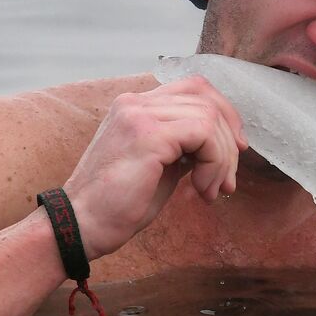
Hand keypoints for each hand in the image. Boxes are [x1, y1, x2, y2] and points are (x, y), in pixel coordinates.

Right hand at [64, 75, 246, 257]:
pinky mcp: (148, 135)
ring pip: (209, 117)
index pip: (194, 89)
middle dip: (229, 139)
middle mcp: (136, 102)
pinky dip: (215, 162)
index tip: (235, 150)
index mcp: (136, 106)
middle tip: (228, 180)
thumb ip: (184, 146)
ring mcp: (139, 115)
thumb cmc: (117, 205)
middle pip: (206, 97)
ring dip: (223, 158)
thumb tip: (221, 143)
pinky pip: (203, 134)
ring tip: (212, 190)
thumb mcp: (159, 166)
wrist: (80, 226)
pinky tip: (203, 189)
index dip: (224, 114)